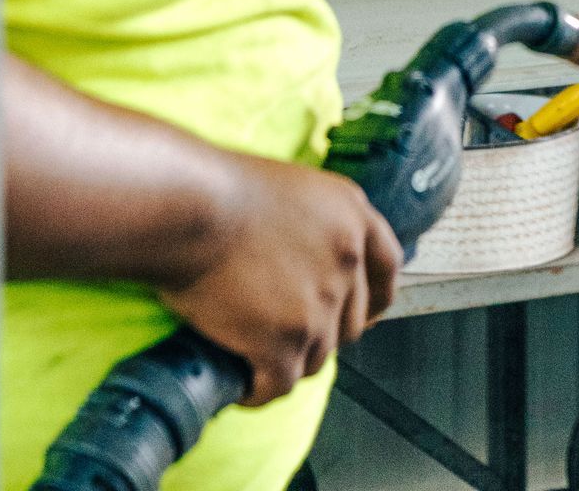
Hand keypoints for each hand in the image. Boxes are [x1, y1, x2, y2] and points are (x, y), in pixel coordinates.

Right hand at [151, 153, 401, 406]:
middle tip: (283, 336)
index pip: (387, 267)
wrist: (191, 206)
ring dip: (286, 360)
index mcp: (352, 214)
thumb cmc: (220, 190)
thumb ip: (314, 228)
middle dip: (320, 335)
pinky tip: (239, 382)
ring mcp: (321, 302)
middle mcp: (348, 257)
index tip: (361, 318)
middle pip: (350, 322)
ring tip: (252, 354)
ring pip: (315, 357)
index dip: (373, 299)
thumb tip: (305, 267)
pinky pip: (279, 383)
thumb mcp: (290, 192)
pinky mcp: (288, 340)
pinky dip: (259, 388)